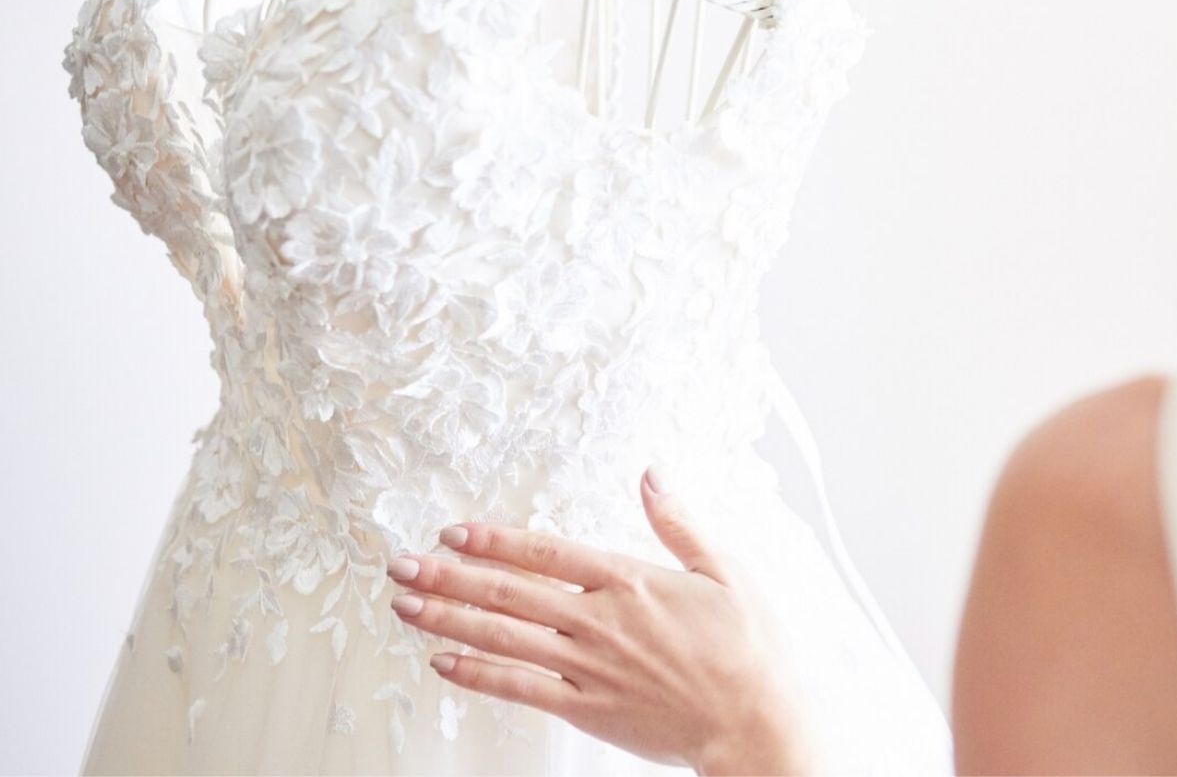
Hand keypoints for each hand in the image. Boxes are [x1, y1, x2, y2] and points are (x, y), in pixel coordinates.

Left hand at [385, 468, 816, 773]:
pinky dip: (478, 674)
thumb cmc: (750, 648)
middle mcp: (601, 621)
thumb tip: (652, 475)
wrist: (755, 722)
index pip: (547, 554)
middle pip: (509, 593)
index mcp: (631, 581)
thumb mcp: (726, 571)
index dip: (495, 541)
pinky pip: (520, 689)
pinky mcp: (586, 708)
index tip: (454, 532)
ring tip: (406, 606)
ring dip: (448, 619)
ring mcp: (589, 667)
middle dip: (449, 577)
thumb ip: (679, 524)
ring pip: (504, 637)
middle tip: (402, 564)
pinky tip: (443, 663)